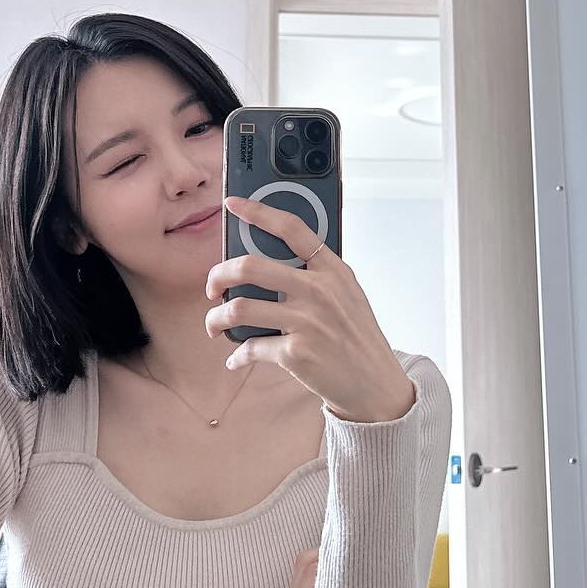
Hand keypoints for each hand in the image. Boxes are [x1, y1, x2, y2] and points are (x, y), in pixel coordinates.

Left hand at [205, 195, 415, 423]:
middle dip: (218, 275)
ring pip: (239, 309)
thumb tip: (270, 261)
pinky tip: (235, 358)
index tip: (232, 204)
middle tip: (211, 287)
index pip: (291, 228)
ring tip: (214, 325)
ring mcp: (306, 322)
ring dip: (215, 319)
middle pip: (250, 266)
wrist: (375, 383)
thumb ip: (317, 274)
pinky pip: (249, 347)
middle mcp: (318, 291)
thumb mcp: (347, 294)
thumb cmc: (357, 336)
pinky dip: (236, 355)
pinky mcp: (295, 353)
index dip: (258, 211)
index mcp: (332, 270)